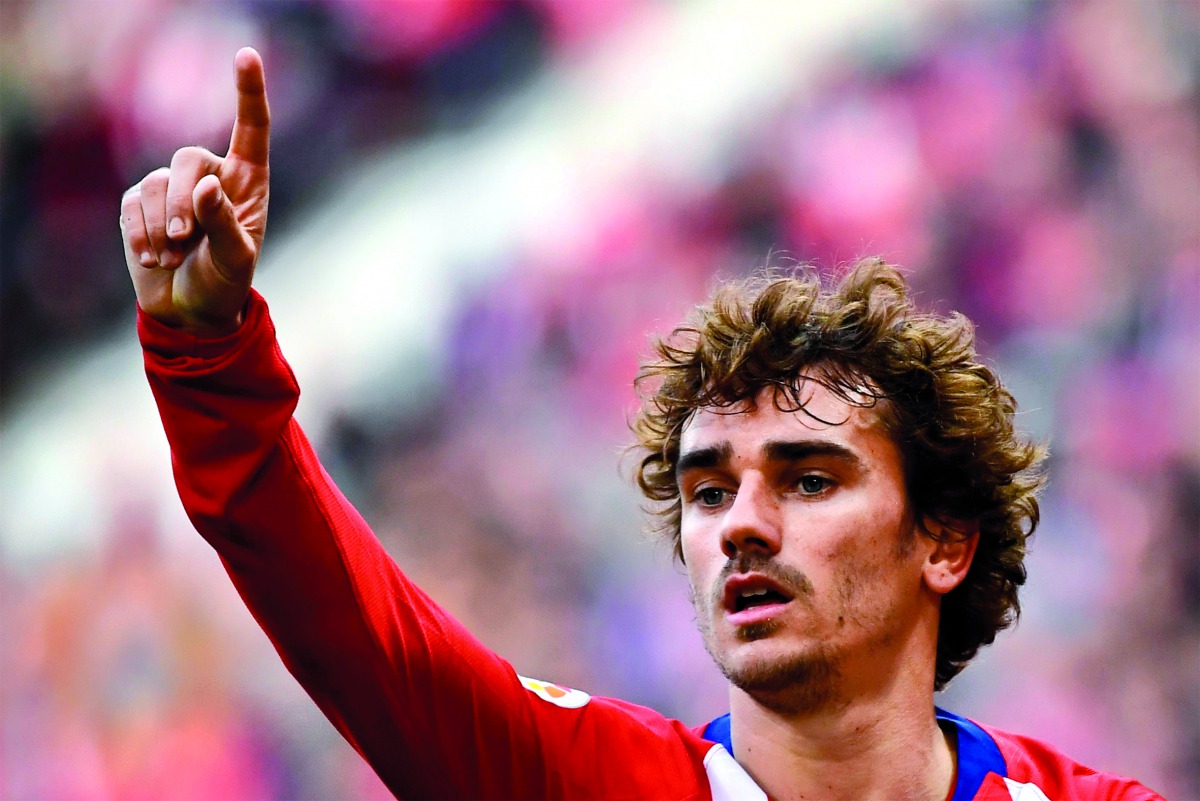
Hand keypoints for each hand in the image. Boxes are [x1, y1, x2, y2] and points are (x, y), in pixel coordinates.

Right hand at [120, 47, 269, 336]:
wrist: (191, 311)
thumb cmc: (225, 282)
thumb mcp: (236, 259)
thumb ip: (224, 223)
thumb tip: (205, 186)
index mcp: (248, 181)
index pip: (251, 128)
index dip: (248, 91)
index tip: (246, 56)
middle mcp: (211, 176)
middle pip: (187, 159)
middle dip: (184, 202)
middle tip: (188, 241)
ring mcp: (173, 187)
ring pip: (157, 184)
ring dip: (165, 228)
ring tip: (177, 258)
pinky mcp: (142, 203)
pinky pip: (134, 204)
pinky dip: (143, 234)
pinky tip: (156, 259)